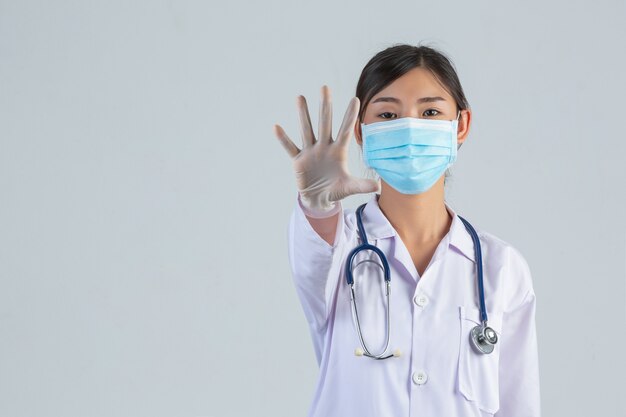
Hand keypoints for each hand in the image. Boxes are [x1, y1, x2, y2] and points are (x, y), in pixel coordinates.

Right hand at [273, 85, 379, 211]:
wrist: (319, 199)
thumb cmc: (336, 190)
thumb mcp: (350, 187)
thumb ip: (363, 185)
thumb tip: (379, 185)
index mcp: (339, 151)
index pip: (345, 130)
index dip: (350, 116)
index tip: (355, 99)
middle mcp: (324, 147)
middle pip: (325, 123)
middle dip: (325, 106)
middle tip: (325, 87)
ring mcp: (311, 152)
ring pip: (307, 130)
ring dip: (303, 115)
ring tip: (300, 97)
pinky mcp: (299, 160)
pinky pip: (290, 147)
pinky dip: (283, 139)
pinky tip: (276, 127)